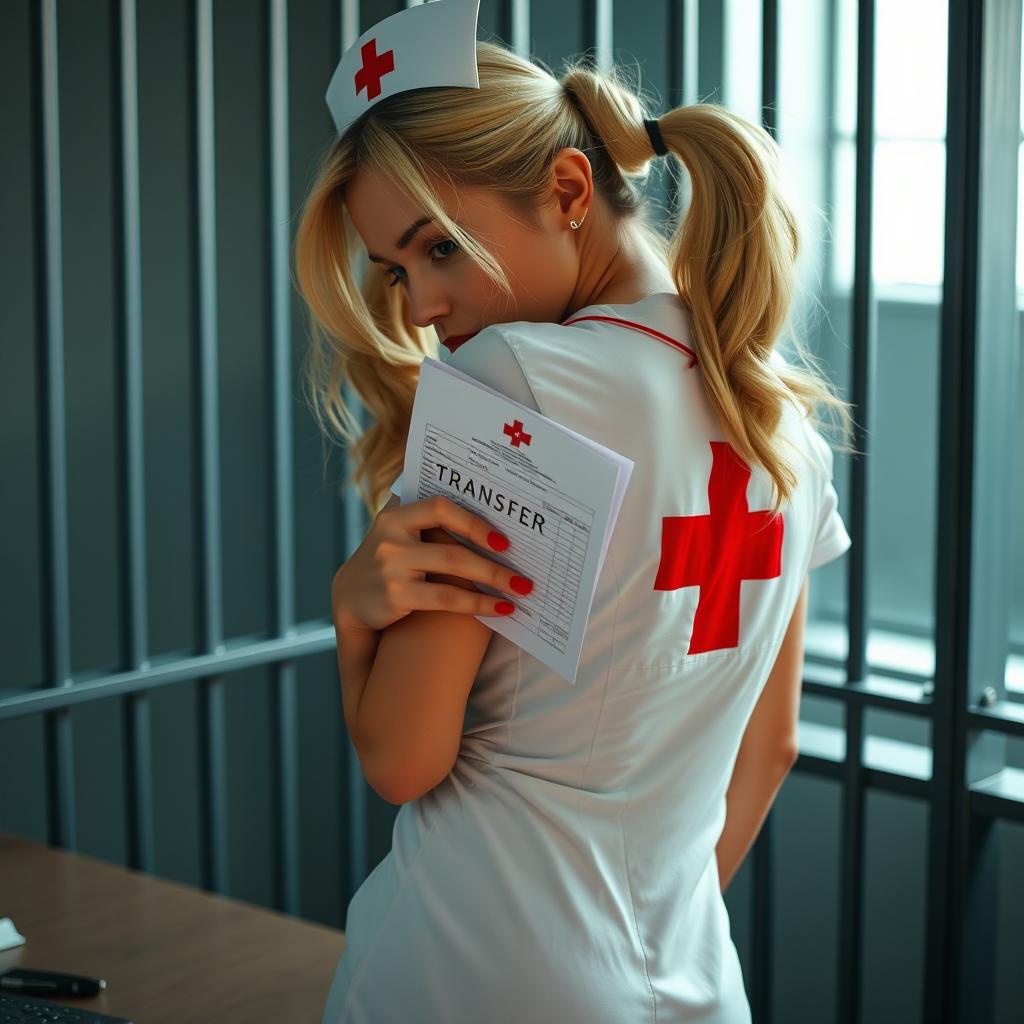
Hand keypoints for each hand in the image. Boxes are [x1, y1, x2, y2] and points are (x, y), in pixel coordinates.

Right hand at [332, 494, 533, 634]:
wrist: (350, 600)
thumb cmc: (391, 563)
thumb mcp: (399, 535)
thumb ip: (429, 523)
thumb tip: (490, 511)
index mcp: (396, 516)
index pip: (440, 507)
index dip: (474, 522)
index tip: (505, 540)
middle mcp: (391, 537)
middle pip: (453, 547)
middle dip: (495, 563)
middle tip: (526, 575)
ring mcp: (391, 566)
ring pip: (453, 572)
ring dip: (493, 581)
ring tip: (521, 591)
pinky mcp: (394, 595)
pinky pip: (446, 598)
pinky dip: (478, 603)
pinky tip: (500, 609)